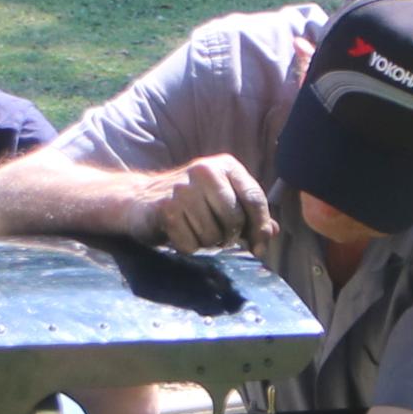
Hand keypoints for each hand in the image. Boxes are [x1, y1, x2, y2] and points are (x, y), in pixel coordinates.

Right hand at [144, 154, 272, 252]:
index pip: (254, 198)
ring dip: (207, 243)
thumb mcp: (221, 201)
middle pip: (235, 219)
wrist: (139, 200)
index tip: (259, 248)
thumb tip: (273, 232)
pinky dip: (188, 247)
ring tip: (196, 232)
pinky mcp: (166, 208)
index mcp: (225, 165)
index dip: (260, 227)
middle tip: (217, 237)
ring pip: (213, 234)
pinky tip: (179, 235)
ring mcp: (184, 188)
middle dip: (229, 237)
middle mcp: (205, 171)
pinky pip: (191, 244)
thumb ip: (248, 214)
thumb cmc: (189, 203)